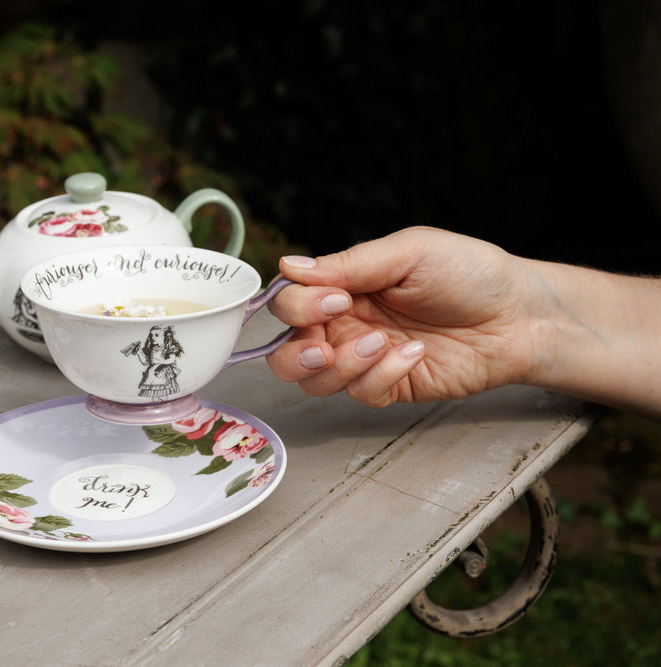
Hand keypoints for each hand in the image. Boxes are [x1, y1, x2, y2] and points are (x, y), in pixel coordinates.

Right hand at [266, 226, 539, 406]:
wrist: (520, 315)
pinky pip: (361, 393)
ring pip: (314, 381)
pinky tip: (414, 355)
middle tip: (324, 345)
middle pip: (286, 352)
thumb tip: (290, 265)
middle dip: (296, 352)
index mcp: (343, 286)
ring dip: (341, 366)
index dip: (298, 306)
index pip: (289, 302)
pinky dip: (382, 375)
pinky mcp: (390, 386)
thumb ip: (349, 263)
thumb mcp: (409, 252)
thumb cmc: (470, 273)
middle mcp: (346, 324)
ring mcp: (365, 358)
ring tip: (381, 343)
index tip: (335, 299)